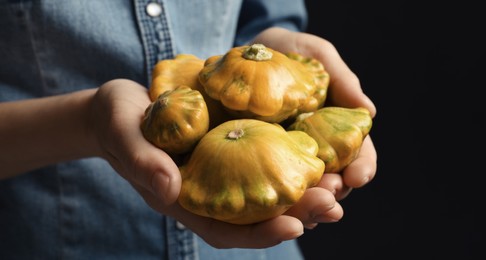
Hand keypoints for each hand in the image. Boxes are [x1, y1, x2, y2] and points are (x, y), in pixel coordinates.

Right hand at [87, 79, 339, 247]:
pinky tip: (322, 155)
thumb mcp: (125, 134)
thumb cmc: (118, 120)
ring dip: (305, 192)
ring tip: (340, 186)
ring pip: (269, 191)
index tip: (293, 227)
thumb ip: (144, 162)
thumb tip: (171, 190)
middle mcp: (212, 193)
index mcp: (186, 201)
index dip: (260, 234)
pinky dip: (294, 162)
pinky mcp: (236, 149)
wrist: (123, 104)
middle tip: (332, 205)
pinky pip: (269, 161)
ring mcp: (226, 173)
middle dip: (297, 214)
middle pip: (258, 215)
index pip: (226, 230)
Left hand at [253, 27, 377, 200]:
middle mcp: (317, 151)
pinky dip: (272, 206)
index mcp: (337, 129)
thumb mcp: (315, 54)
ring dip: (306, 207)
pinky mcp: (254, 166)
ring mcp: (286, 161)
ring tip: (303, 210)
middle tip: (327, 195)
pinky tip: (270, 211)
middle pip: (334, 182)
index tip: (358, 176)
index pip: (359, 155)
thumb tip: (370, 111)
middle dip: (333, 193)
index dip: (362, 167)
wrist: (241, 51)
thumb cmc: (287, 49)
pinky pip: (267, 192)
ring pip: (303, 195)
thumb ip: (342, 79)